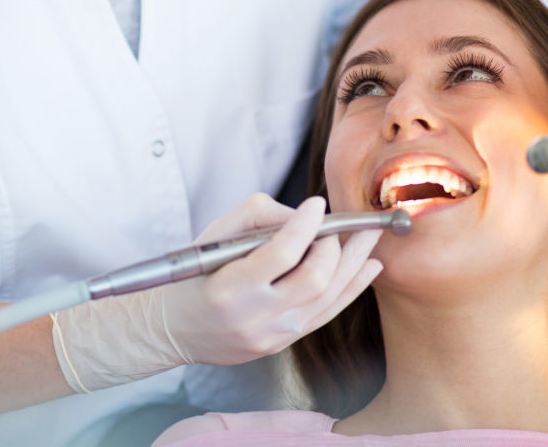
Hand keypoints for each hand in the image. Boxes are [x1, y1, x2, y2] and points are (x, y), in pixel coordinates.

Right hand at [163, 193, 383, 365]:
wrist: (177, 328)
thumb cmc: (195, 275)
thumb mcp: (214, 236)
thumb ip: (258, 216)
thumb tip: (303, 216)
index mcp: (230, 288)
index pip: (281, 253)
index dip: (305, 225)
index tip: (316, 204)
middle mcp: (254, 316)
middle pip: (314, 278)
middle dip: (334, 246)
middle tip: (337, 225)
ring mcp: (273, 334)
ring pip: (329, 296)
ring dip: (354, 262)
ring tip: (370, 236)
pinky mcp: (284, 342)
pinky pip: (328, 313)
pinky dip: (353, 287)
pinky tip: (369, 266)